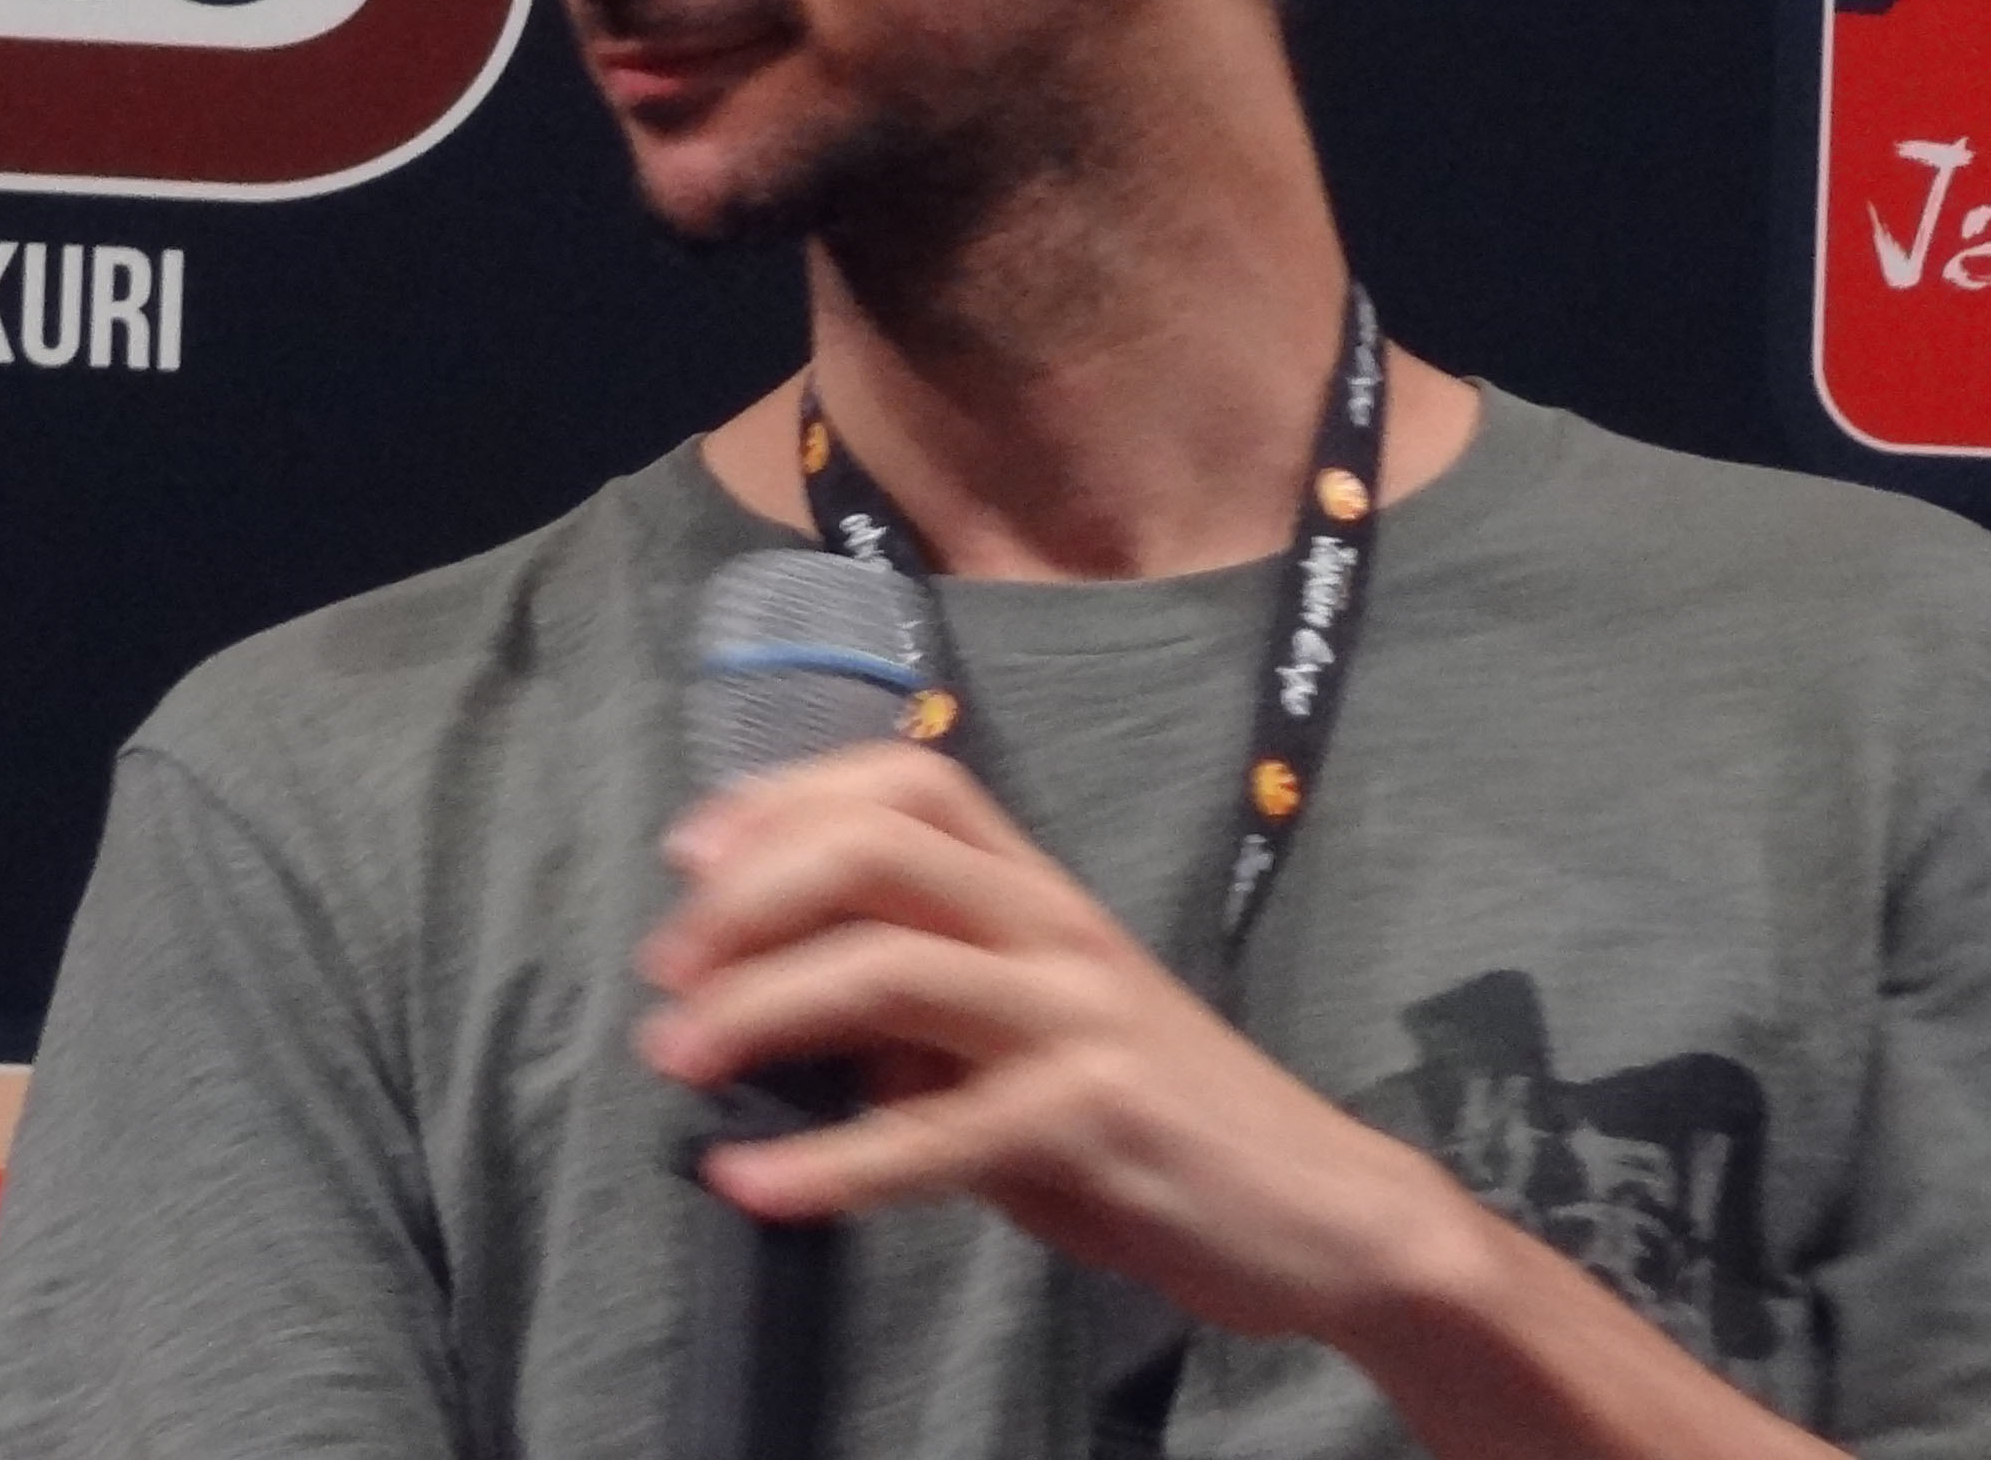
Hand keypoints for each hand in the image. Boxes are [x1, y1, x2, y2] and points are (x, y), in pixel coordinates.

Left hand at [632, 741, 1476, 1343]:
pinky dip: (822, 1165)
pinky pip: (930, 1136)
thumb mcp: (1033, 1042)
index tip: (691, 851)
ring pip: (889, 967)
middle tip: (668, 966)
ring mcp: (1077, 1016)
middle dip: (750, 893)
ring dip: (758, 1007)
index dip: (787, 797)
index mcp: (1041, 892)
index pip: (908, 779)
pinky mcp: (1091, 1118)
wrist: (1321, 1211)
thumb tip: (784, 1024)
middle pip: (879, 846)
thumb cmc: (1159, 1123)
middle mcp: (1056, 927)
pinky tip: (748, 1184)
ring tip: (676, 1061)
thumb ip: (924, 1019)